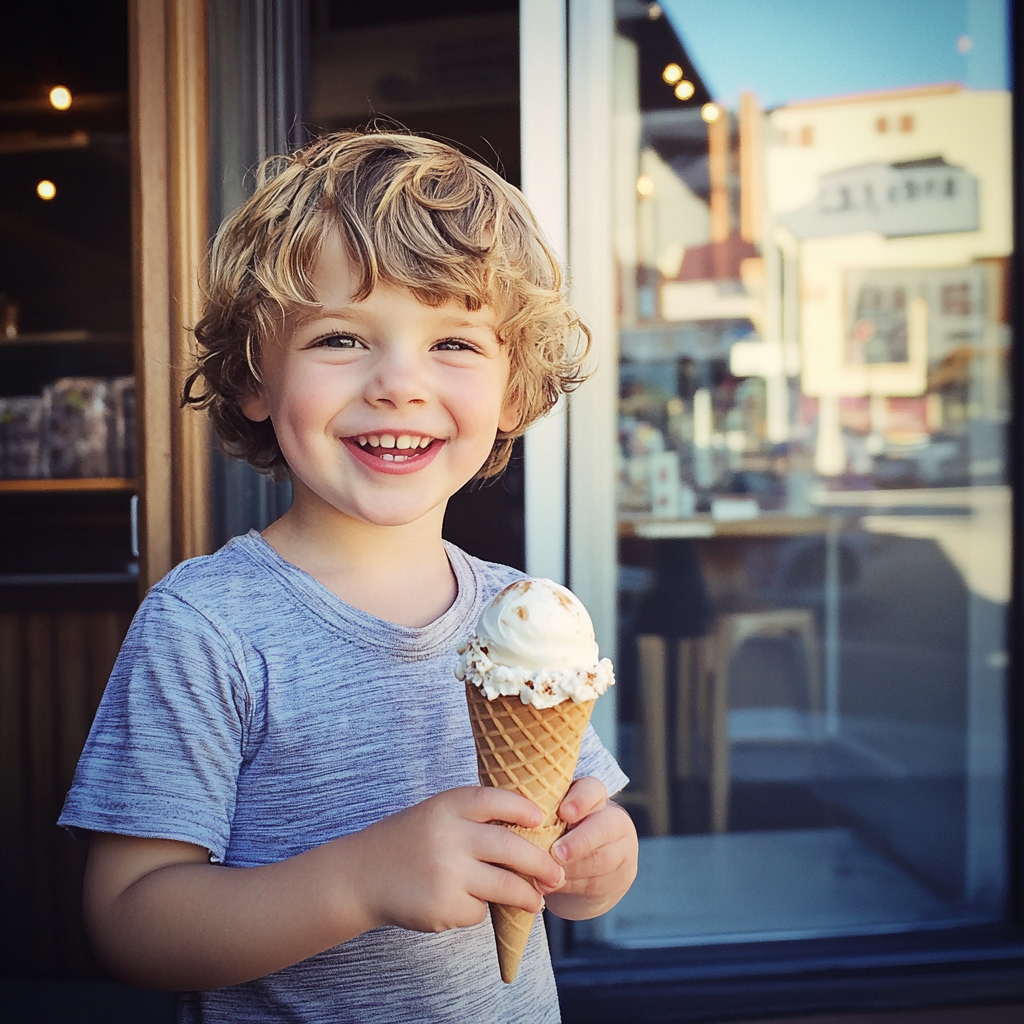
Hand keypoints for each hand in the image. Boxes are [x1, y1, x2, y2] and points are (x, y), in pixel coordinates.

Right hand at [349, 786, 565, 934]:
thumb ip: (475, 820)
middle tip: (556, 874)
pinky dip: (481, 909)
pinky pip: (480, 910)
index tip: (541, 819)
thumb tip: (532, 835)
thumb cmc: (410, 841)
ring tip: (536, 899)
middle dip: (542, 864)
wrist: (363, 875)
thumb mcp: (438, 815)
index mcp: (448, 806)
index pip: (496, 801)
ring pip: (507, 886)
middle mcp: (449, 836)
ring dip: (528, 895)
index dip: (523, 808)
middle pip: (512, 848)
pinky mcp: (443, 907)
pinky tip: (467, 903)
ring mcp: (447, 873)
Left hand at [541, 777, 637, 919]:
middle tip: (556, 853)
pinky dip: (573, 886)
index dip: (580, 800)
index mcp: (593, 796)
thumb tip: (511, 816)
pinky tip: (553, 887)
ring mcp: (622, 848)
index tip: (563, 812)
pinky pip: (598, 882)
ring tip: (546, 877)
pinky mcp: (622, 876)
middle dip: (579, 842)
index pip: (593, 789)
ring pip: (602, 859)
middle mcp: (612, 818)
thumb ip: (540, 814)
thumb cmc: (556, 833)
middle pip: (603, 827)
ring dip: (572, 870)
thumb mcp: (551, 818)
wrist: (585, 869)